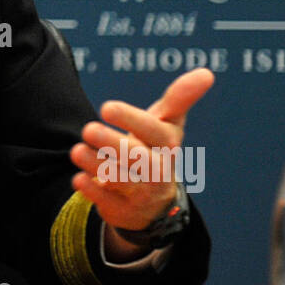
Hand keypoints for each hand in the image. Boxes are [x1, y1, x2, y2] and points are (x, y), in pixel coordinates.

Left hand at [70, 68, 213, 253]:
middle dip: (113, 143)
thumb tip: (206, 73)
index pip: (154, 131)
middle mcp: (158, 171)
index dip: (132, 119)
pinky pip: (107, 203)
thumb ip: (180, 98)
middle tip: (88, 129)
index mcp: (167, 145)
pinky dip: (92, 192)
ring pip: (120, 180)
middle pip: (138, 158)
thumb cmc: (154, 149)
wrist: (153, 200)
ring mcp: (141, 194)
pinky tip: (79, 180)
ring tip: (77, 151)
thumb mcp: (166, 124)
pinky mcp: (123, 212)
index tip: (107, 107)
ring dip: (96, 165)